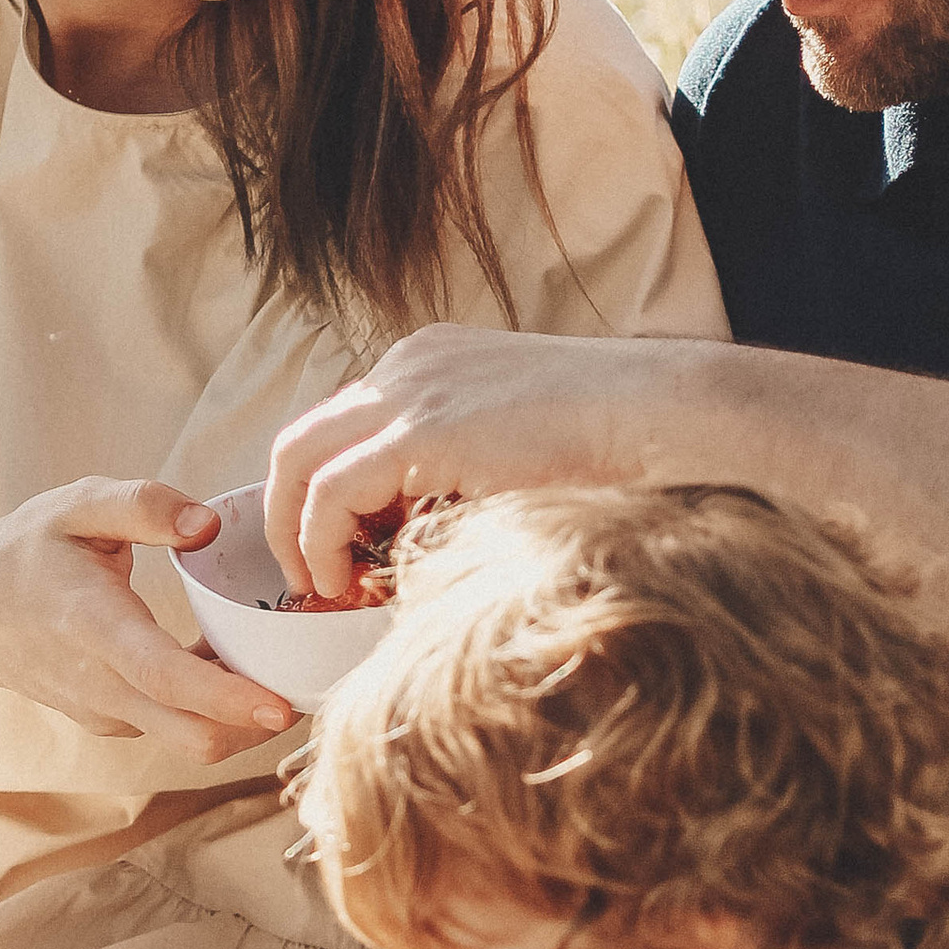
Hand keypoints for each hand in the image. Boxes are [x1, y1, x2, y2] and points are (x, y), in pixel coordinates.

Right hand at [0, 479, 295, 758]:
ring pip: (190, 739)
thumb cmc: (28, 551)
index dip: (226, 698)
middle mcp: (100, 684)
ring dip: (239, 716)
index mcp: (93, 626)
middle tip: (308, 685)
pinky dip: (212, 710)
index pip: (165, 677)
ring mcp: (105, 712)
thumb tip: (208, 523)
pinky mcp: (114, 723)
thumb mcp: (75, 505)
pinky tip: (227, 664)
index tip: (279, 706)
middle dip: (257, 724)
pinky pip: (176, 727)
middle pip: (190, 735)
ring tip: (272, 663)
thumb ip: (142, 504)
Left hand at [264, 327, 679, 599]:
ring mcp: (410, 388)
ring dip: (296, 532)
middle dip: (288, 511)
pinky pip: (331, 491)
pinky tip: (345, 579)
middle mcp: (408, 364)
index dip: (327, 494)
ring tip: (321, 585)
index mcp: (431, 363)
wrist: (660, 415)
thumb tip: (424, 537)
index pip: (346, 427)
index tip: (340, 550)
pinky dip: (321, 540)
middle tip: (305, 573)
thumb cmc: (613, 445)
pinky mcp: (421, 427)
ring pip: (300, 459)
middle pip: (305, 437)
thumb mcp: (516, 450)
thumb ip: (463, 475)